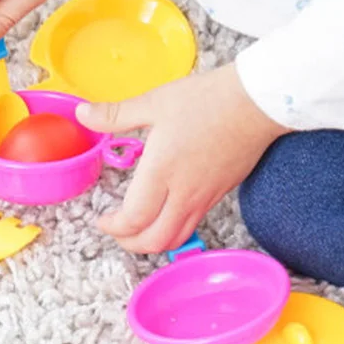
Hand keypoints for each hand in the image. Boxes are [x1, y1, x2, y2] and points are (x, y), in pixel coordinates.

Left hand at [77, 64, 288, 254]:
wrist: (260, 101)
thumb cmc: (208, 100)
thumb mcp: (155, 103)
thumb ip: (115, 115)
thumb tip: (83, 114)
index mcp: (162, 172)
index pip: (134, 219)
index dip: (112, 227)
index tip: (101, 219)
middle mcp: (184, 193)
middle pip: (154, 241)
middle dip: (128, 243)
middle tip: (114, 228)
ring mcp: (205, 197)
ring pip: (176, 238)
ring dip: (151, 241)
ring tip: (135, 227)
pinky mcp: (220, 194)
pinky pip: (192, 225)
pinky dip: (172, 230)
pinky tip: (162, 212)